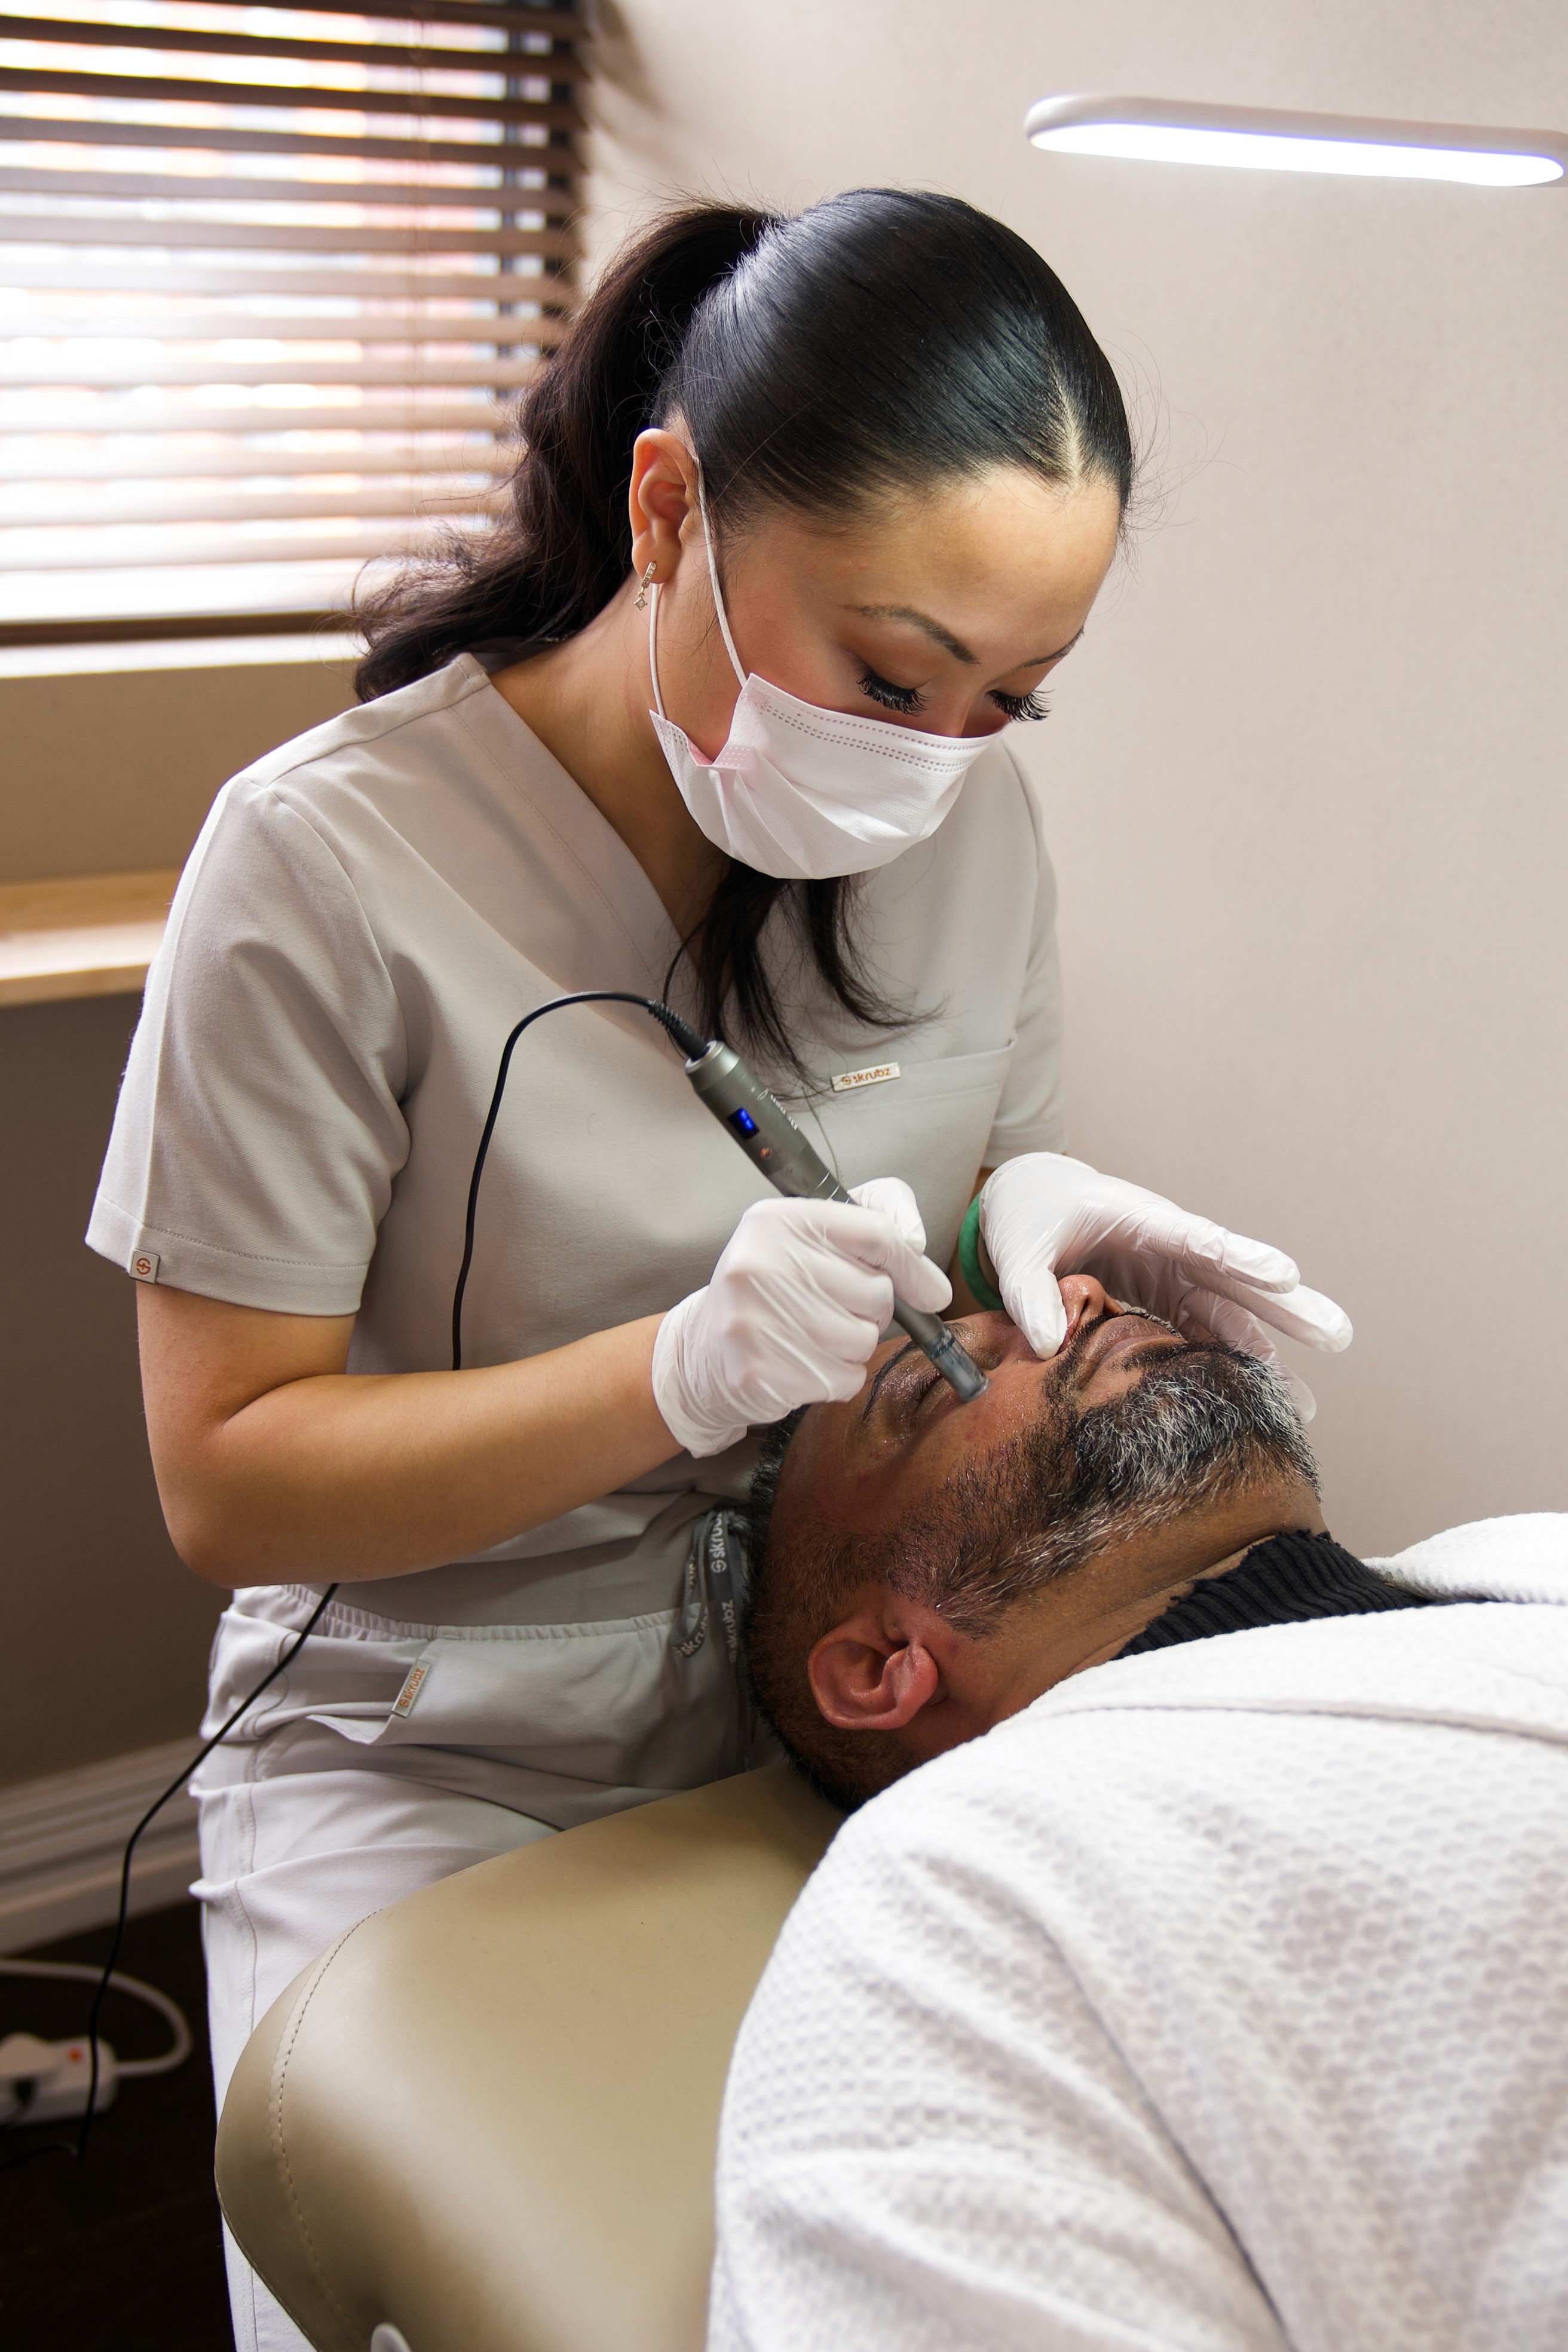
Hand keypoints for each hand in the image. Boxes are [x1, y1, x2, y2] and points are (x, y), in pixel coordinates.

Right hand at [653, 1180, 950, 1456]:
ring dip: (854, 1345)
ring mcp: (755, 1322)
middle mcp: (759, 1265)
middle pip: (876, 1292)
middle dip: (871, 1308)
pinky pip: (844, 1378)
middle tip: (833, 1307)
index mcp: (776, 1221)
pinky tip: (805, 1362)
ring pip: (864, 1340)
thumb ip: (878, 1224)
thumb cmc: (776, 1287)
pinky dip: (837, 1376)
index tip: (930, 1290)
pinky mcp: (760, 1373)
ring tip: (816, 1335)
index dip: (913, 1266)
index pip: (875, 1233)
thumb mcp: (814, 1237)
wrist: (707, 1349)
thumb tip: (927, 1269)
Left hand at [978, 1154, 1350, 1419]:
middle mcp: (1171, 1250)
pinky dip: (1233, 1367)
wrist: (1036, 1208)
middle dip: (1286, 1308)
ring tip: (1304, 1405)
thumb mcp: (1017, 1249)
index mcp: (1140, 1221)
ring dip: (1267, 1356)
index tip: (1284, 1275)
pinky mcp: (1168, 1302)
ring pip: (1231, 1316)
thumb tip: (1051, 1344)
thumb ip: (1030, 1291)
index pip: (1197, 1238)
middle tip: (1337, 1334)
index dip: (1240, 1257)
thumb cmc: (1031, 1218)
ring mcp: (1174, 1278)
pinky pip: (1206, 1336)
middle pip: (1235, 1280)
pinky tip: (1263, 1404)